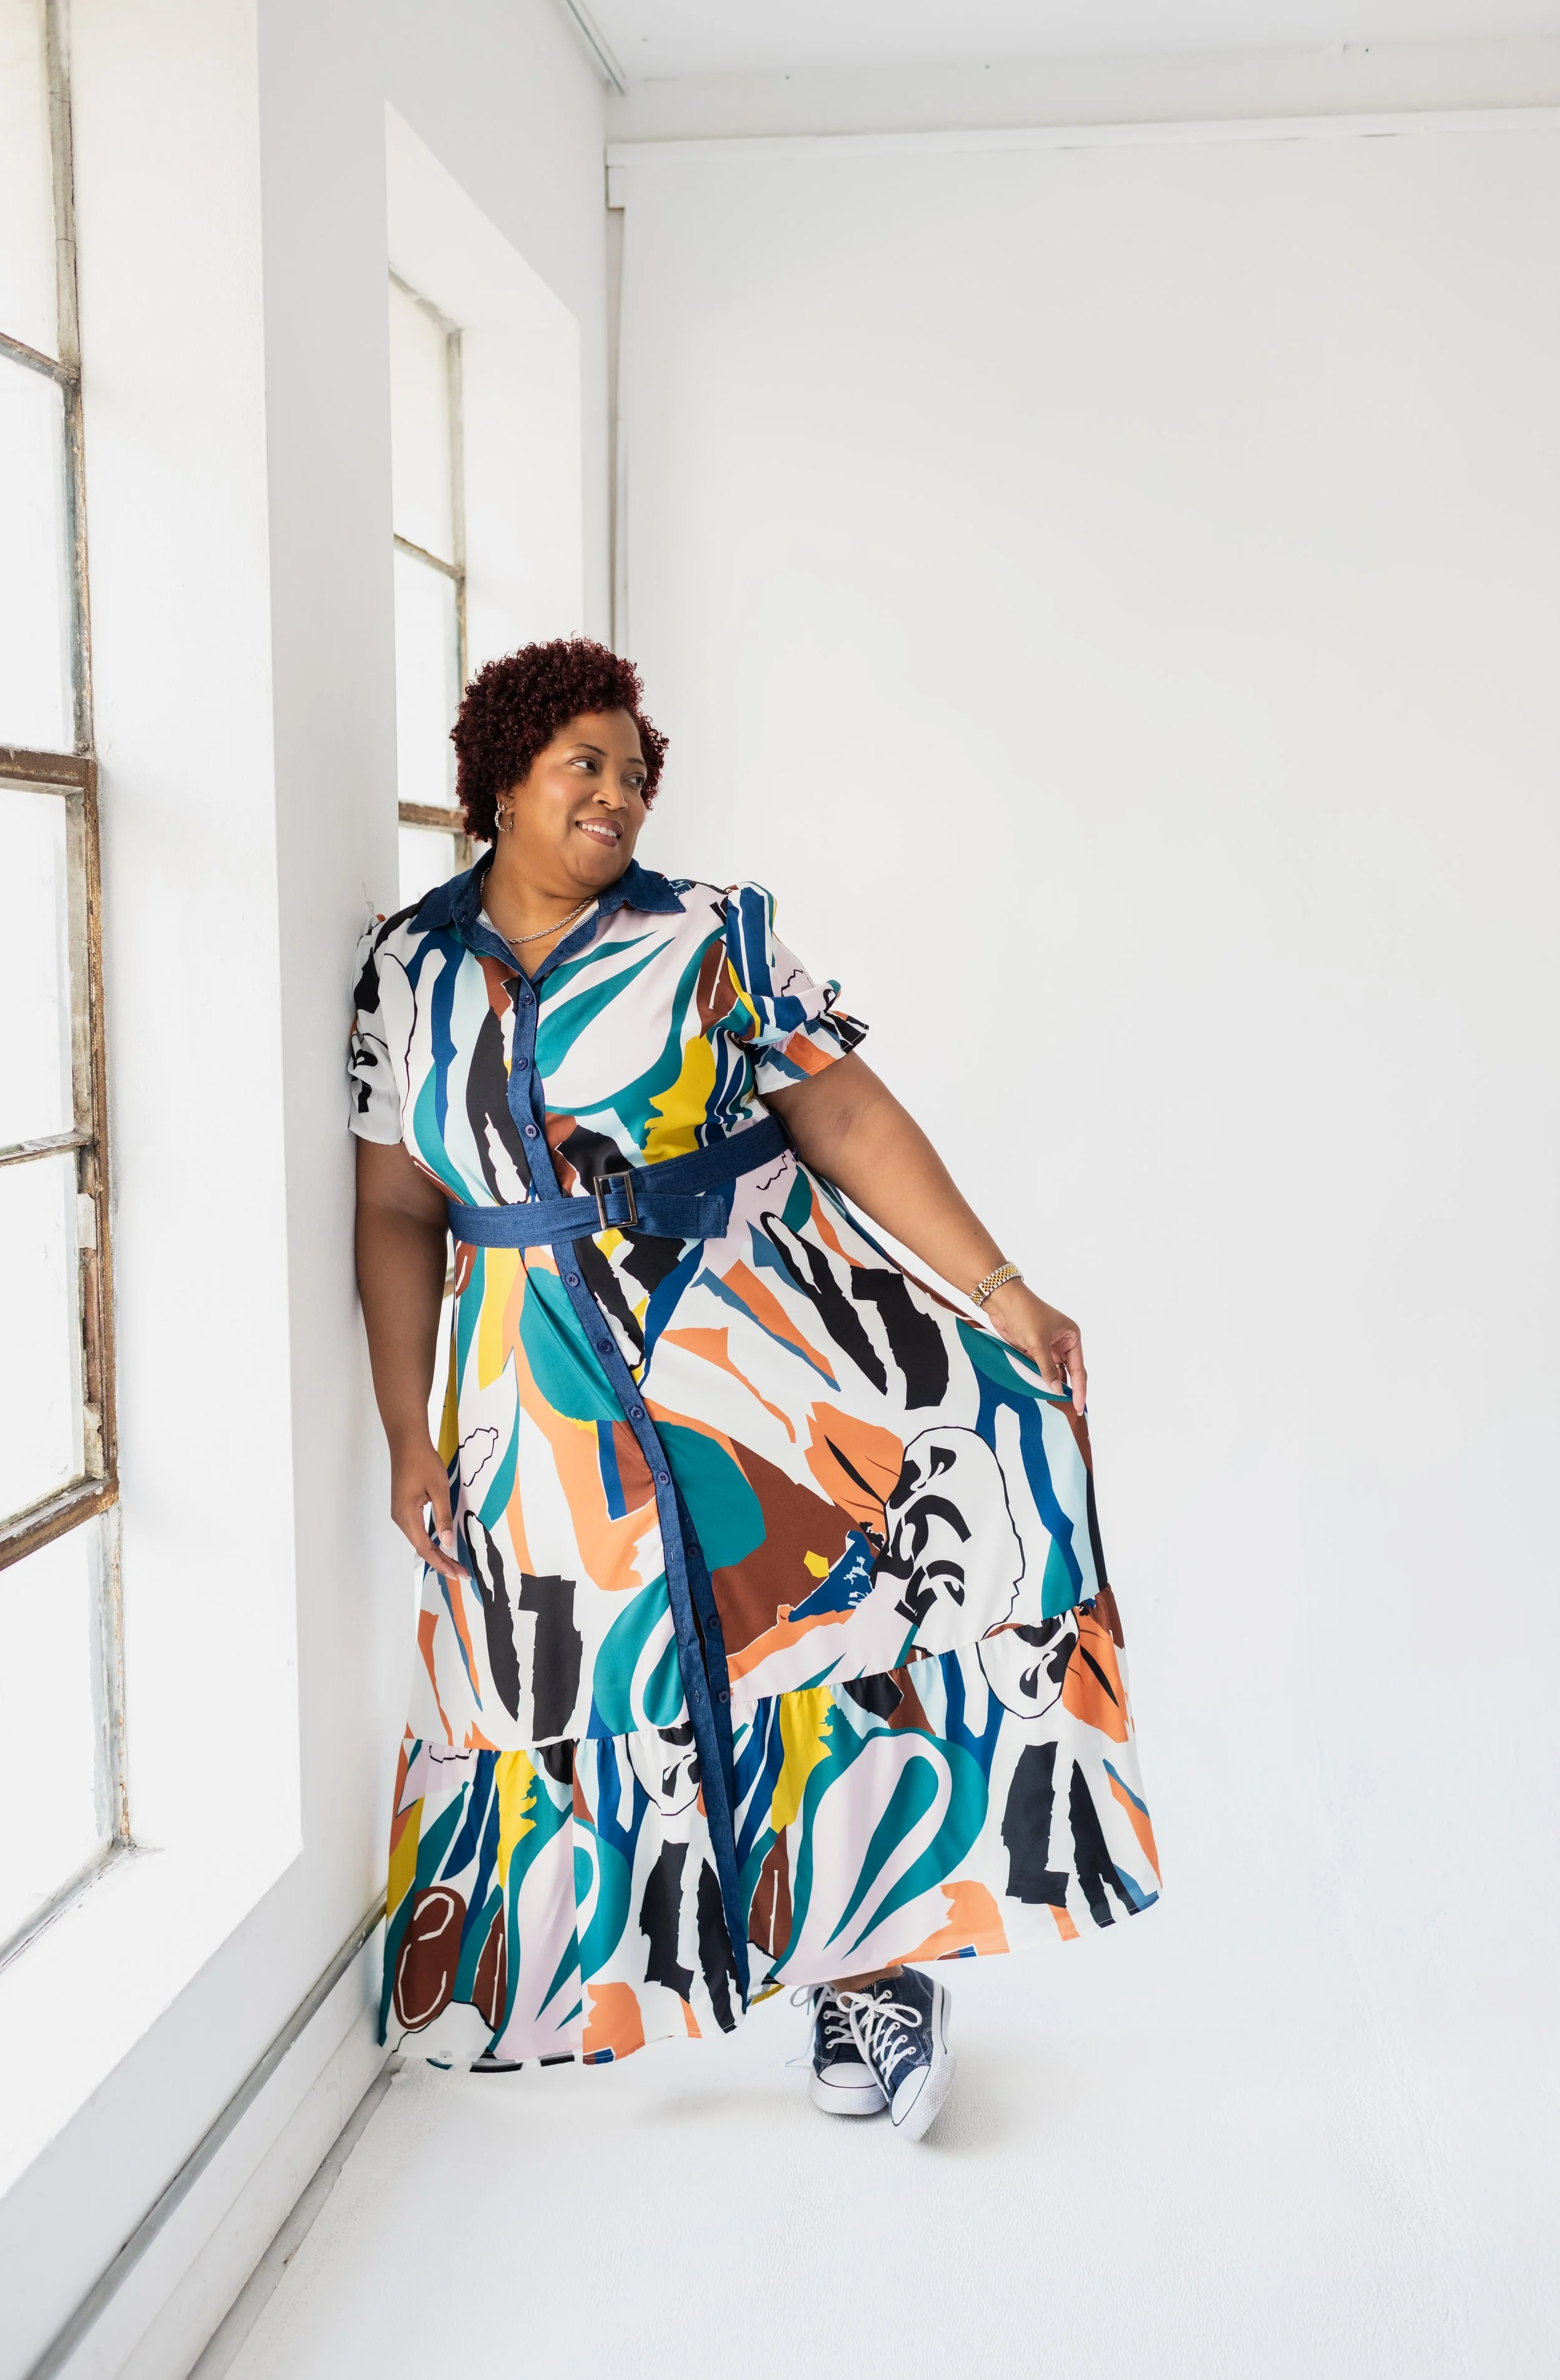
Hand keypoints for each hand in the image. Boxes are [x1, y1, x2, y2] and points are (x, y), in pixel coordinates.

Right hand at [390, 1433, 465, 1580]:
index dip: (442, 1563)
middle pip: (422, 1548)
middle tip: (460, 1574)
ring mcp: (401, 1513)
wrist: (407, 1442)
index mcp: (407, 1516)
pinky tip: (442, 1545)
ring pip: (420, 1540)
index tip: (458, 1574)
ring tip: (453, 1564)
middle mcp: (401, 1518)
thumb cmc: (423, 1462)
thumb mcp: (438, 1489)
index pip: (426, 1548)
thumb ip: (443, 1517)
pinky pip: (418, 1530)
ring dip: (436, 1553)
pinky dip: (431, 1541)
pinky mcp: (404, 1507)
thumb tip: (448, 1543)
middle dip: (441, 1562)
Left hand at [981, 1280, 1087, 1409]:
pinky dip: (1040, 1379)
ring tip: (1057, 1404)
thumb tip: (1057, 1390)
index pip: (1079, 1368)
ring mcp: (1047, 1347)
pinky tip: (1041, 1391)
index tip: (1079, 1406)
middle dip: (1071, 1389)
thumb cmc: (1025, 1314)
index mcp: (1071, 1336)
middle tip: (1073, 1410)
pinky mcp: (1033, 1350)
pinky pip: (1040, 1369)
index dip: (1080, 1388)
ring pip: (1054, 1372)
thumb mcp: (1038, 1343)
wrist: (1002, 1302)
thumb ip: (1047, 1369)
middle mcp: (1062, 1342)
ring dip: (1053, 1385)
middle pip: (1070, 1371)